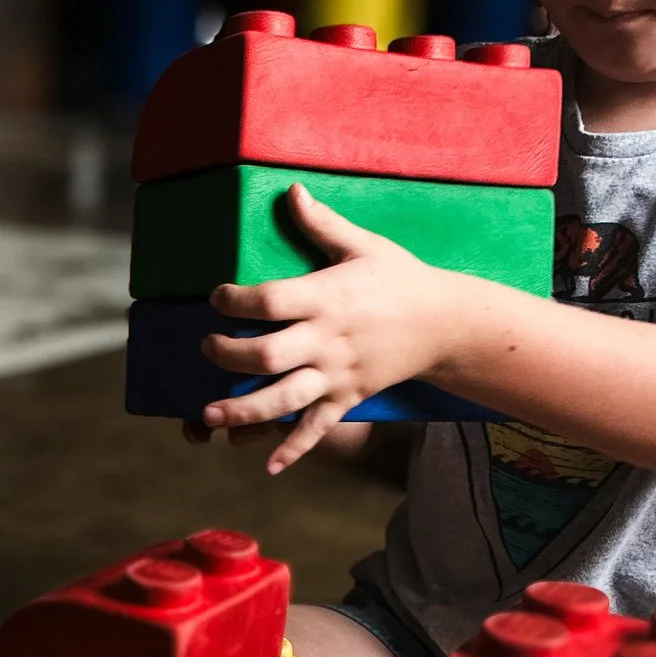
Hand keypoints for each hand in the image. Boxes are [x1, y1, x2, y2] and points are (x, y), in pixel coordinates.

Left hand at [198, 185, 457, 471]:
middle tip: (208, 347)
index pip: (268, 301)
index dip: (234, 301)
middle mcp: (328, 340)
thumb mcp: (363, 244)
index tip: (217, 297)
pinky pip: (319, 429)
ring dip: (243, 410)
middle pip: (267, 355)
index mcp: (327, 297)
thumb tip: (290, 190)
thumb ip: (321, 223)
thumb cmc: (400, 279)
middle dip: (227, 355)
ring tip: (208, 414)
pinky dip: (294, 450)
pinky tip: (269, 466)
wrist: (447, 322)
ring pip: (284, 398)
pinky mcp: (349, 398)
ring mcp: (338, 374)